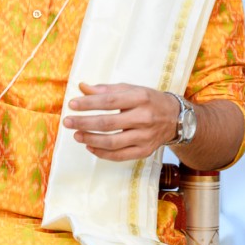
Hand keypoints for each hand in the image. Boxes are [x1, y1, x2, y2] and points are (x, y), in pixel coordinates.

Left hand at [60, 83, 178, 160]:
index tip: (72, 104)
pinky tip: (90, 146)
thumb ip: (105, 89)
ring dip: (91, 139)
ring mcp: (145, 137)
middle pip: (108, 123)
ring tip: (76, 135)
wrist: (176, 118)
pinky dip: (102, 153)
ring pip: (113, 142)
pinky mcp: (145, 151)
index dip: (89, 103)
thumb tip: (81, 88)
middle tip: (67, 121)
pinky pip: (120, 156)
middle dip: (84, 123)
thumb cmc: (148, 100)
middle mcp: (144, 118)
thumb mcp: (130, 89)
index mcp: (140, 98)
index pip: (110, 101)